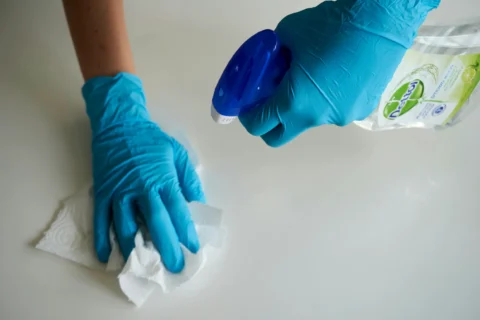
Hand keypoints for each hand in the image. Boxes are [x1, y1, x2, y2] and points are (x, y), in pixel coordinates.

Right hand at [82, 73, 204, 272]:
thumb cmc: (151, 139)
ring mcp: (118, 192)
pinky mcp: (102, 192)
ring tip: (144, 267)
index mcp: (162, 179)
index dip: (186, 232)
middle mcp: (141, 188)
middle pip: (155, 224)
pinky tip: (107, 257)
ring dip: (135, 250)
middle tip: (173, 267)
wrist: (119, 123)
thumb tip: (198, 204)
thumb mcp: (178, 153)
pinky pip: (100, 220)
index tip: (193, 249)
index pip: (177, 211)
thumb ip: (188, 179)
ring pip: (126, 227)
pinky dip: (102, 240)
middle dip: (166, 249)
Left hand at [240, 0, 438, 146]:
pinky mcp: (362, 111)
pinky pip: (334, 110)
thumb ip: (273, 55)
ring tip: (313, 76)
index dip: (248, 117)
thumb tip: (272, 62)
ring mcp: (340, 117)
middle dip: (269, 125)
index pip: (259, 125)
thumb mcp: (288, 34)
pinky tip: (337, 76)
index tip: (248, 107)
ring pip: (310, 120)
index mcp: (294, 102)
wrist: (382, 21)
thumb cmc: (331, 26)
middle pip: (280, 136)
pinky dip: (327, 100)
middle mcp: (316, 118)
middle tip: (269, 102)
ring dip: (302, 106)